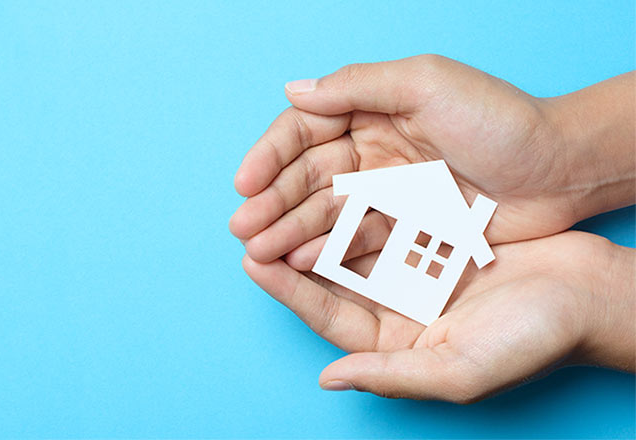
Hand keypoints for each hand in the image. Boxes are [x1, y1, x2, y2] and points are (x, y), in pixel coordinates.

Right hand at [230, 55, 634, 263]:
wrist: (559, 170)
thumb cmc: (498, 119)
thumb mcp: (426, 83)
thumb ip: (357, 86)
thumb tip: (293, 91)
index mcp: (371, 110)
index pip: (305, 131)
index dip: (270, 155)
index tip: (245, 182)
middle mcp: (371, 149)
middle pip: (307, 176)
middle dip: (271, 201)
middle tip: (242, 227)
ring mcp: (386, 189)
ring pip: (325, 211)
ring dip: (289, 229)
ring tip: (258, 251)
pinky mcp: (403, 224)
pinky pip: (356, 238)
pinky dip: (327, 249)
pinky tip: (301, 260)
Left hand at [242, 231, 634, 401]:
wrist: (591, 293)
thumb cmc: (533, 338)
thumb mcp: (459, 368)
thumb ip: (392, 374)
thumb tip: (330, 380)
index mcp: (398, 345)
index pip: (330, 318)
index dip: (290, 292)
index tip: (254, 262)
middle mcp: (399, 310)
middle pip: (332, 280)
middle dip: (291, 254)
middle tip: (250, 225)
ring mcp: (415, 274)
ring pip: (353, 248)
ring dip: (317, 225)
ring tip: (280, 200)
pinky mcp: (433, 241)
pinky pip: (385, 221)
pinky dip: (359, 206)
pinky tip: (333, 183)